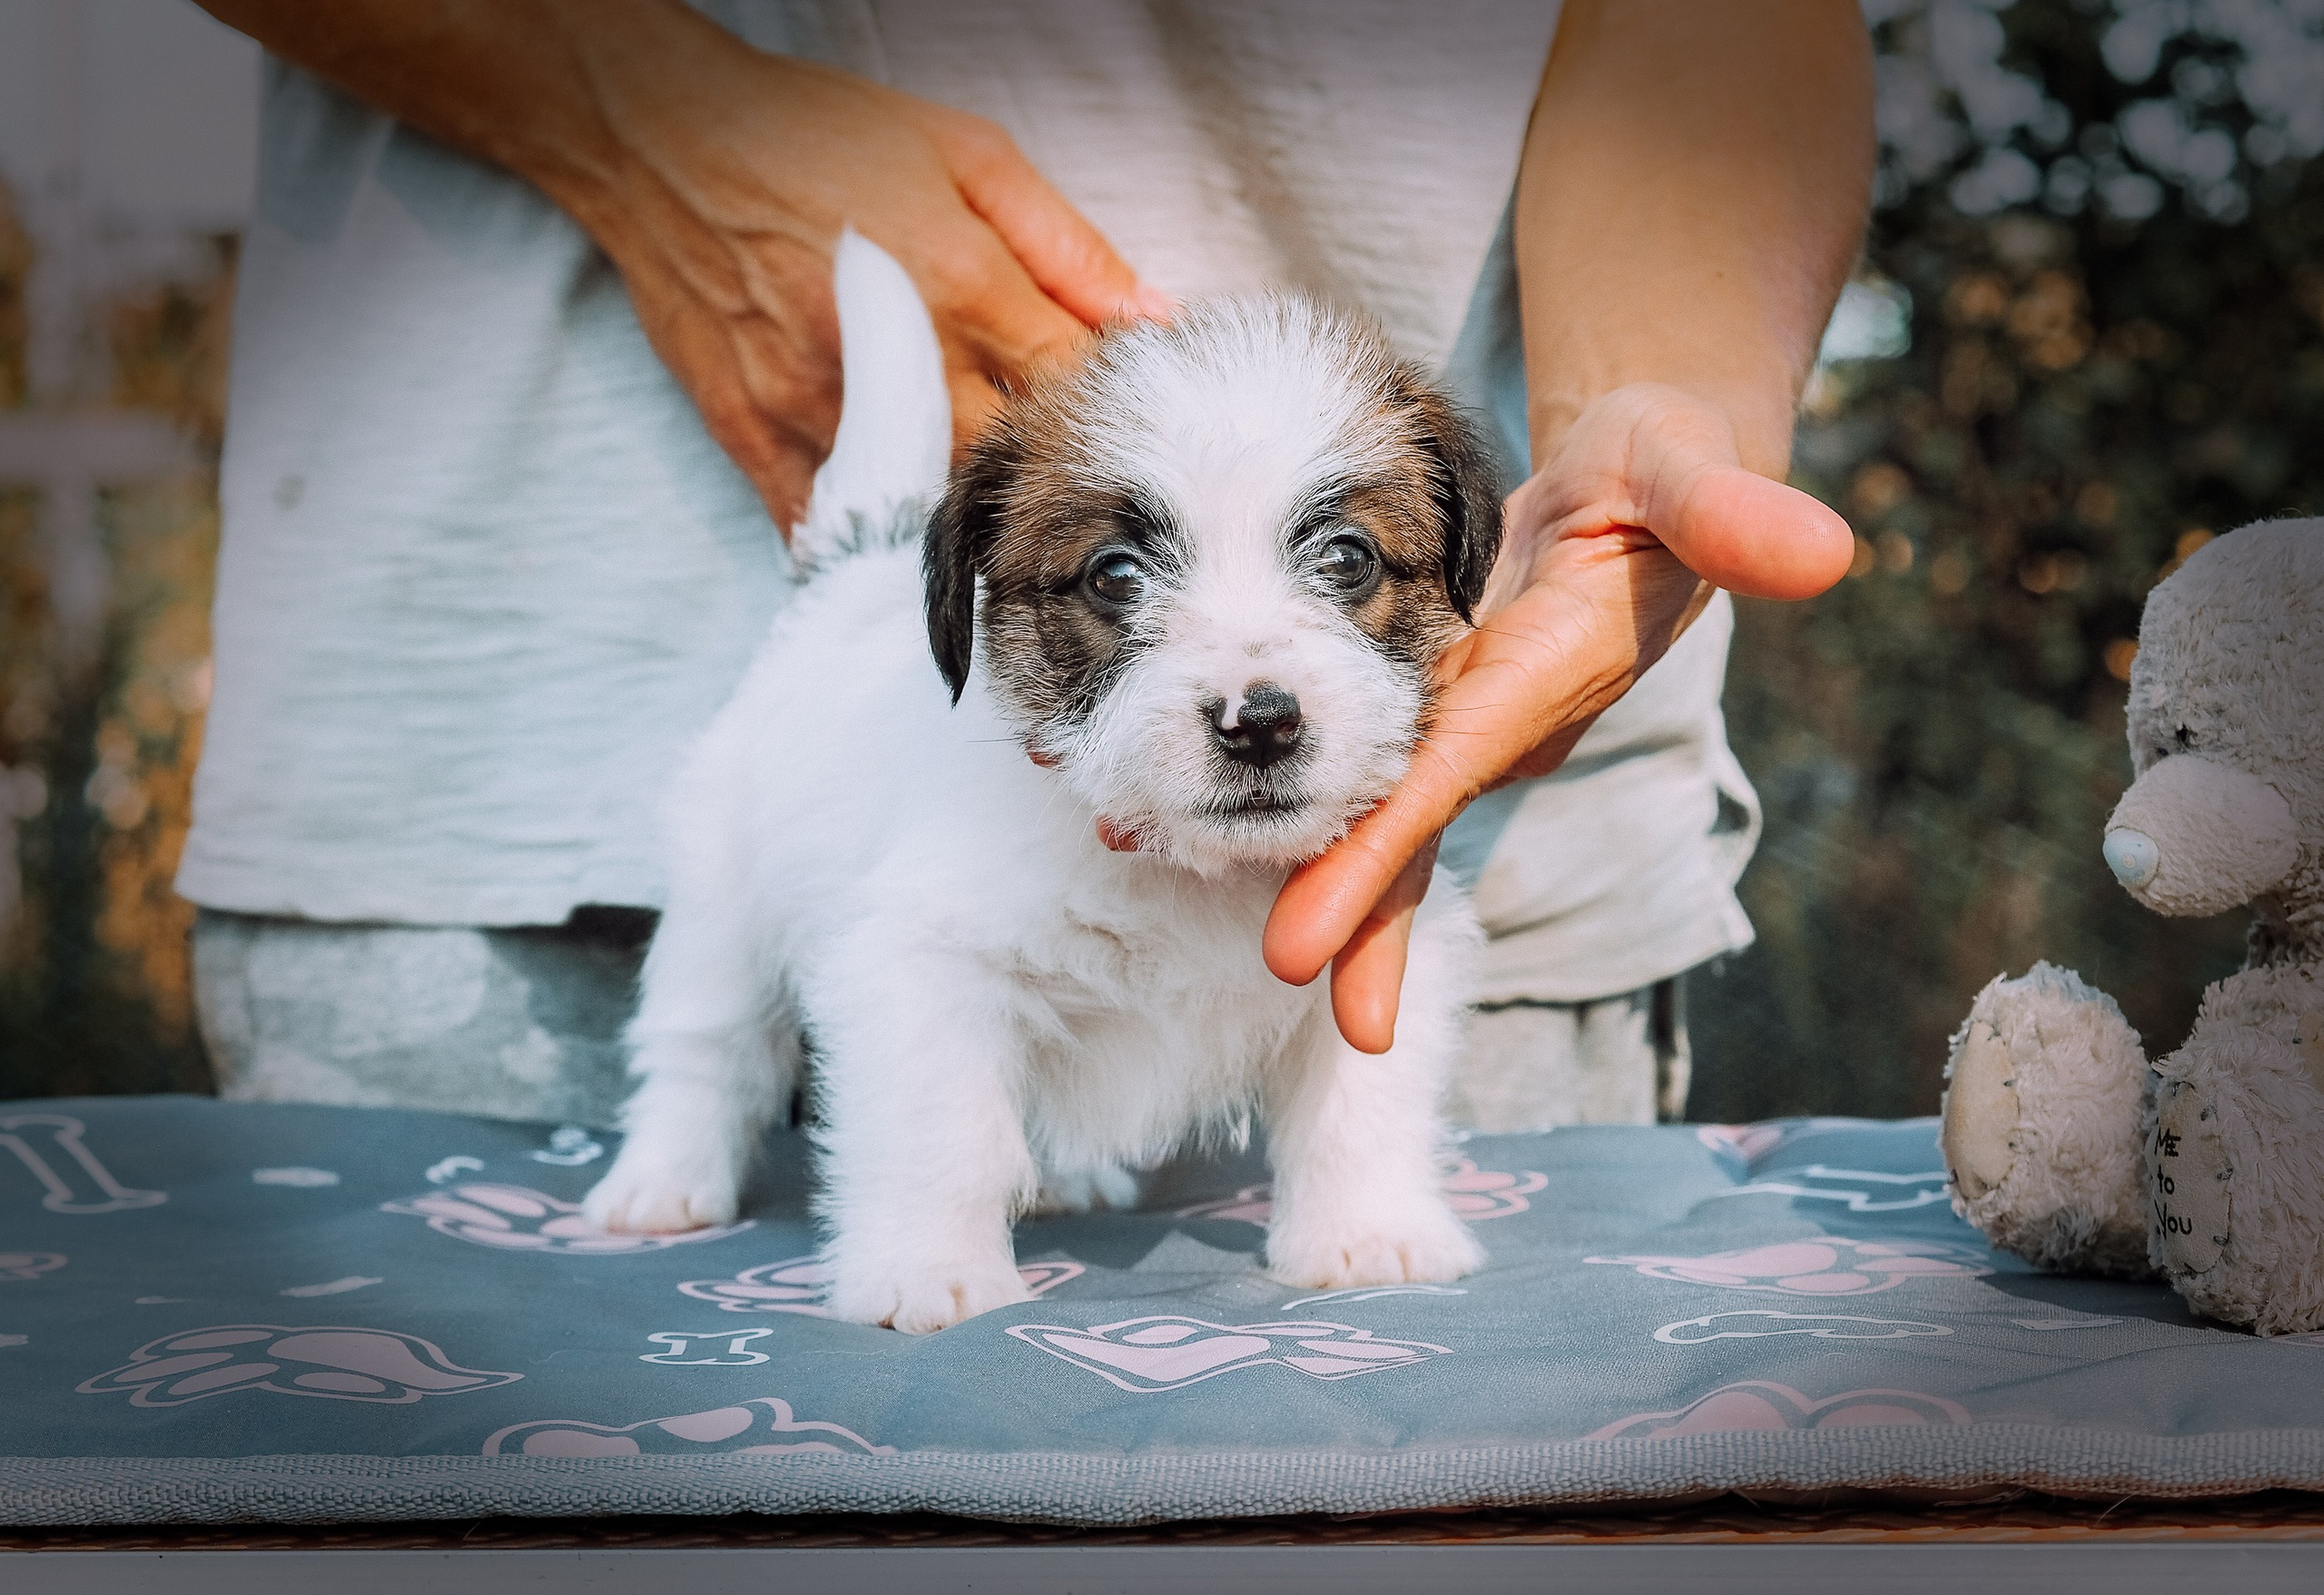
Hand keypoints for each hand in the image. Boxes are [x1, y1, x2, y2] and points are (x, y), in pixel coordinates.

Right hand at [558, 47, 1167, 527]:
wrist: (655, 141)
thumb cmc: (813, 135)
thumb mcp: (965, 153)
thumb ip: (1065, 245)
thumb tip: (1152, 318)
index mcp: (956, 280)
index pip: (1069, 384)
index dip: (1105, 413)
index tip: (1117, 423)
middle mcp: (889, 357)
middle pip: (1004, 464)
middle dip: (1045, 482)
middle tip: (1066, 488)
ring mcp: (815, 409)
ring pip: (922, 512)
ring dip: (966, 524)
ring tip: (996, 523)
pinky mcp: (754, 439)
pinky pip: (831, 531)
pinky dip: (875, 544)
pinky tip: (906, 540)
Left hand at [1262, 383, 1854, 1052]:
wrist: (1646, 476)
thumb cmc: (1665, 467)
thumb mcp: (1691, 467)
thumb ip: (1732, 510)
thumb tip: (1823, 552)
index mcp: (1553, 675)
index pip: (1450, 774)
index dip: (1379, 854)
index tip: (1306, 940)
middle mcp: (1509, 716)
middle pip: (1418, 824)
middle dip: (1358, 913)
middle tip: (1278, 980)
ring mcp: (1476, 715)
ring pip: (1392, 809)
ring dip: (1328, 875)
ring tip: (1254, 938)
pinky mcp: (1446, 695)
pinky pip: (1381, 768)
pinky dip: (1320, 808)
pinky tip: (1241, 833)